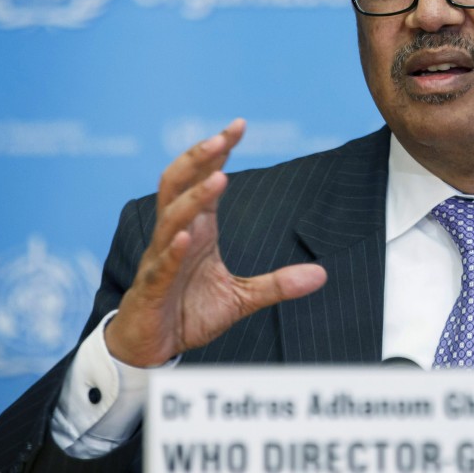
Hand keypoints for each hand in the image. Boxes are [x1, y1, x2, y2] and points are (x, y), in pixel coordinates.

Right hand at [105, 119, 326, 366]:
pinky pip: (161, 264)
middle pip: (179, 185)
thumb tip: (322, 275)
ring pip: (171, 218)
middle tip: (221, 137)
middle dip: (199, 159)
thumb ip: (278, 284)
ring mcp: (161, 259)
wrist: (151, 348)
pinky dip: (173, 249)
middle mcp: (176, 236)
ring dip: (194, 198)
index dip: (218, 153)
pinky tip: (185, 236)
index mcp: (197, 230)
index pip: (204, 180)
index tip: (238, 125)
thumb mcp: (242, 298)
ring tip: (219, 178)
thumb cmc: (189, 312)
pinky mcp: (151, 288)